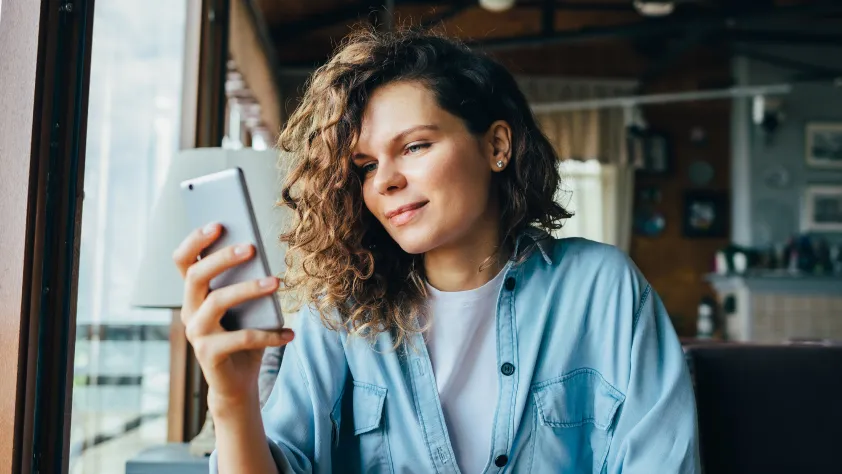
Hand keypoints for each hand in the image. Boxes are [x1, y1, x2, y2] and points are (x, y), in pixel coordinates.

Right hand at [172, 222, 293, 408]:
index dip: (195, 241)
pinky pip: (241, 338)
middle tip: (251, 247)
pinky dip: (269, 335)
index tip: (218, 224)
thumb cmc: (244, 336)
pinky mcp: (208, 355)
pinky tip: (289, 333)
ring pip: (217, 302)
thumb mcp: (246, 307)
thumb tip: (260, 254)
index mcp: (194, 294)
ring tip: (276, 281)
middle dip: (223, 258)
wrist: (238, 382)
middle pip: (196, 276)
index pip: (183, 261)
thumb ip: (247, 282)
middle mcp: (189, 311)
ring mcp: (196, 333)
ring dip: (248, 289)